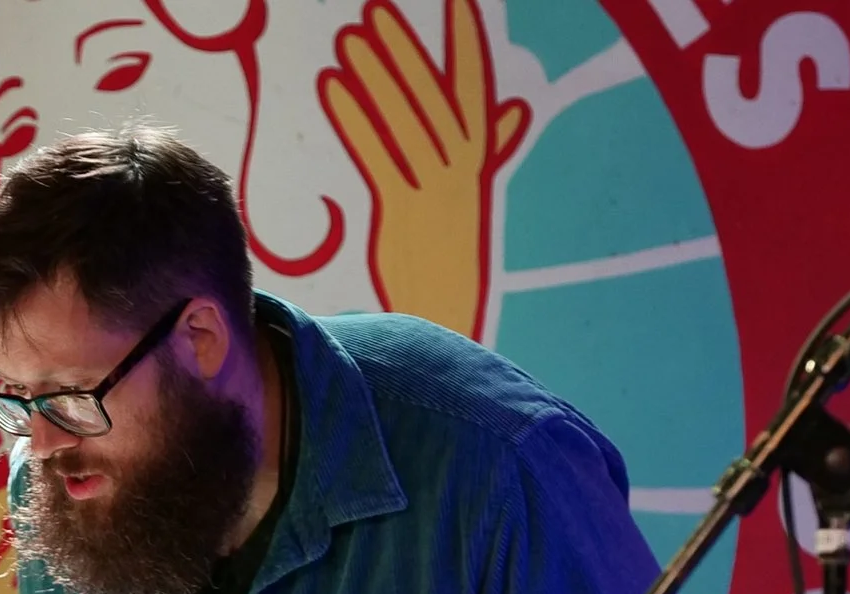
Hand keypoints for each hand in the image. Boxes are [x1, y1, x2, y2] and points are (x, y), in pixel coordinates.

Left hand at [318, 0, 530, 337]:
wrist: (447, 308)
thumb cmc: (453, 248)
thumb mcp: (473, 192)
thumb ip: (491, 145)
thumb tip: (516, 108)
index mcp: (476, 159)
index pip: (473, 90)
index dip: (466, 46)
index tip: (457, 6)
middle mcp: (458, 170)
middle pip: (430, 100)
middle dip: (404, 54)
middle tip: (377, 14)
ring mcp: (431, 191)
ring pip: (403, 124)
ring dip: (376, 79)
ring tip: (349, 41)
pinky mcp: (402, 212)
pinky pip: (378, 157)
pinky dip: (357, 121)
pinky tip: (333, 88)